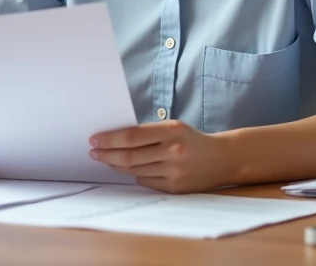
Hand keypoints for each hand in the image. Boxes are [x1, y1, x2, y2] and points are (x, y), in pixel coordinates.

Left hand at [90, 120, 234, 193]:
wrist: (223, 159)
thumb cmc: (191, 139)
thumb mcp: (173, 127)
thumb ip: (148, 133)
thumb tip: (114, 139)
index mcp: (172, 131)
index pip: (132, 136)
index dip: (110, 139)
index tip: (94, 139)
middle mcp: (173, 152)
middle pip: (130, 156)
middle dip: (107, 154)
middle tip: (93, 152)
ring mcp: (175, 172)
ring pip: (135, 171)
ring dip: (117, 165)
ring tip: (106, 160)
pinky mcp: (176, 188)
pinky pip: (146, 182)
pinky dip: (135, 175)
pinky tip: (128, 169)